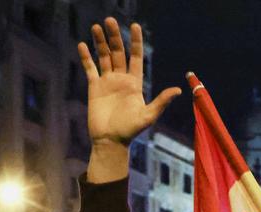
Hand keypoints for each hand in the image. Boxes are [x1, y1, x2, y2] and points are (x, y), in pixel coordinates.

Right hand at [79, 18, 180, 181]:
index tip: (134, 26)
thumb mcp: (148, 116)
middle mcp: (121, 79)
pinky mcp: (94, 88)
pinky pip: (90, 69)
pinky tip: (82, 45)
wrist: (111, 141)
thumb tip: (177, 90)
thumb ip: (161, 101)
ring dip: (100, 42)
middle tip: (110, 20)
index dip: (135, 42)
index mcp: (135, 83)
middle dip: (115, 37)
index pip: (136, 57)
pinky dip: (86, 57)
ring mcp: (107, 82)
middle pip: (118, 53)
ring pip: (103, 57)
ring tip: (96, 26)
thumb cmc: (131, 131)